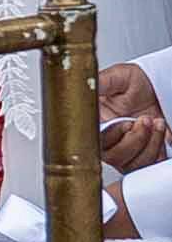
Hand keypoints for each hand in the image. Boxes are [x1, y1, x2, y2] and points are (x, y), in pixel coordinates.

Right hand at [103, 58, 167, 177]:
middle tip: (143, 120)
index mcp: (94, 122)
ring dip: (148, 144)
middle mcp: (108, 139)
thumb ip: (98, 82)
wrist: (158, 86)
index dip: (108, 136)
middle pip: (113, 157)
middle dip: (133, 141)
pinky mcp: (144, 155)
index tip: (123, 124)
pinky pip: (149, 164)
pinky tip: (159, 131)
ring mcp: (126, 149)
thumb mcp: (116, 76)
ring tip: (155, 123)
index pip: (91, 140)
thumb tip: (82, 85)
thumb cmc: (137, 82)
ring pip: (132, 164)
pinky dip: (157, 150)